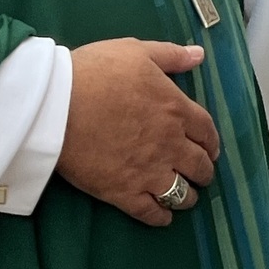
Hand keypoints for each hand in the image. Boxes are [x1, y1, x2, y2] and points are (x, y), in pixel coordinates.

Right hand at [56, 38, 219, 226]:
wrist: (57, 104)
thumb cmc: (96, 72)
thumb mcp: (137, 51)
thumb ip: (171, 55)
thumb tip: (199, 55)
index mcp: (176, 109)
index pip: (207, 131)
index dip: (212, 143)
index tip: (211, 149)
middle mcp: (170, 144)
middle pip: (199, 166)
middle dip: (203, 171)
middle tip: (200, 174)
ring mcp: (148, 172)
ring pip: (181, 193)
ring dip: (187, 197)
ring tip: (185, 198)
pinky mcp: (123, 192)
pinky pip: (151, 213)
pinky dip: (162, 217)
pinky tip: (164, 217)